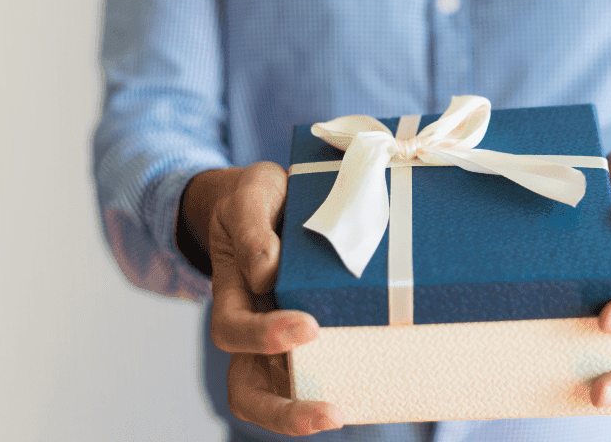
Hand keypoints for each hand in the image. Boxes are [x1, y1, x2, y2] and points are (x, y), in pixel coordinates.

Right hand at [182, 162, 343, 434]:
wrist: (267, 200)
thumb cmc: (255, 199)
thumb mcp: (250, 196)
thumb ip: (253, 231)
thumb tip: (268, 275)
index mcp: (232, 294)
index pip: (233, 331)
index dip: (264, 336)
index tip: (308, 326)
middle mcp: (253, 326)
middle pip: (249, 391)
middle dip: (285, 412)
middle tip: (330, 414)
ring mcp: (280, 338)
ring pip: (282, 394)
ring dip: (312, 412)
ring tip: (350, 414)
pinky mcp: (313, 334)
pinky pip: (322, 370)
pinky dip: (343, 384)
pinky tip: (378, 388)